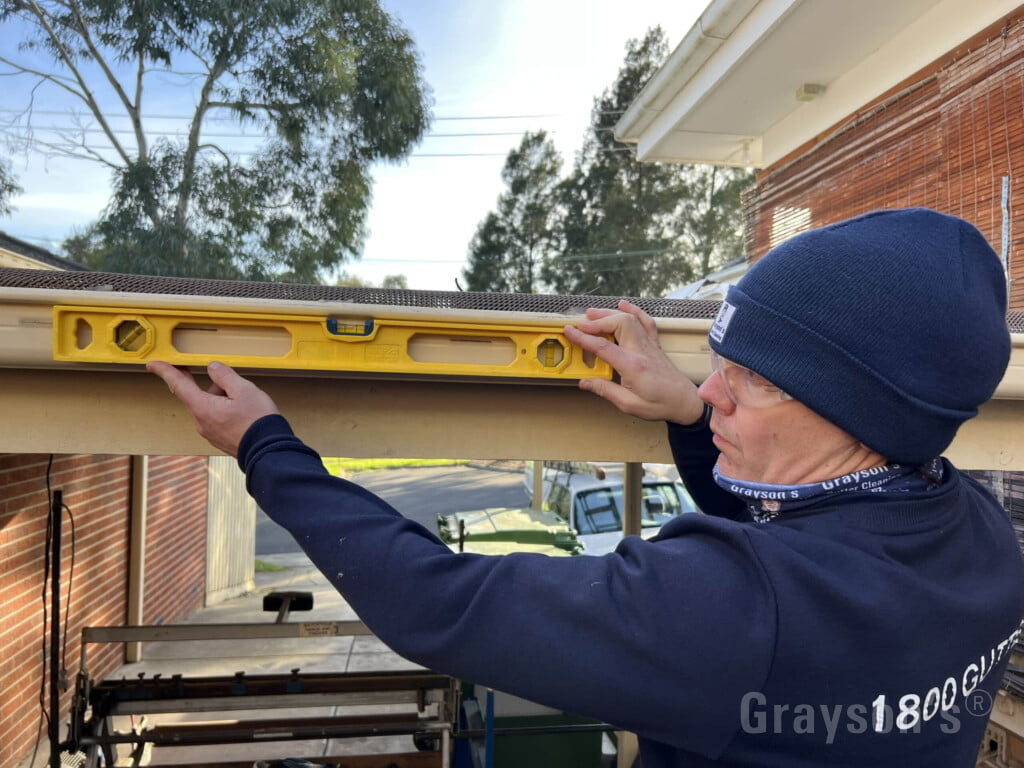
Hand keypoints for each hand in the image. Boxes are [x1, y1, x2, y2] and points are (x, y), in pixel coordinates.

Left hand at [148, 361, 278, 456]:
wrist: (269, 451)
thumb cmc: (258, 421)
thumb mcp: (244, 389)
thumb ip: (224, 375)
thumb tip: (212, 368)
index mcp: (203, 407)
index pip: (178, 385)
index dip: (165, 371)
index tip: (153, 364)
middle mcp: (201, 422)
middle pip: (195, 395)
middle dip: (197, 381)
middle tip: (193, 367)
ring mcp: (209, 432)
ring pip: (207, 406)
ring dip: (218, 396)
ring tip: (242, 395)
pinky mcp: (219, 439)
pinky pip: (215, 417)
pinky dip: (223, 408)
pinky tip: (241, 408)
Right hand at [564, 300, 703, 423]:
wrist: (686, 402)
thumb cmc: (661, 404)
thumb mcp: (629, 404)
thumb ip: (605, 391)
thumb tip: (585, 382)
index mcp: (633, 366)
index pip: (603, 346)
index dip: (583, 337)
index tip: (570, 331)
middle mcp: (641, 350)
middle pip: (618, 324)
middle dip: (597, 321)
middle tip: (581, 324)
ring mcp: (649, 345)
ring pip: (630, 319)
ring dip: (610, 314)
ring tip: (593, 314)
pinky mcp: (655, 345)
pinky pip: (645, 321)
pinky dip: (634, 310)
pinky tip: (623, 305)